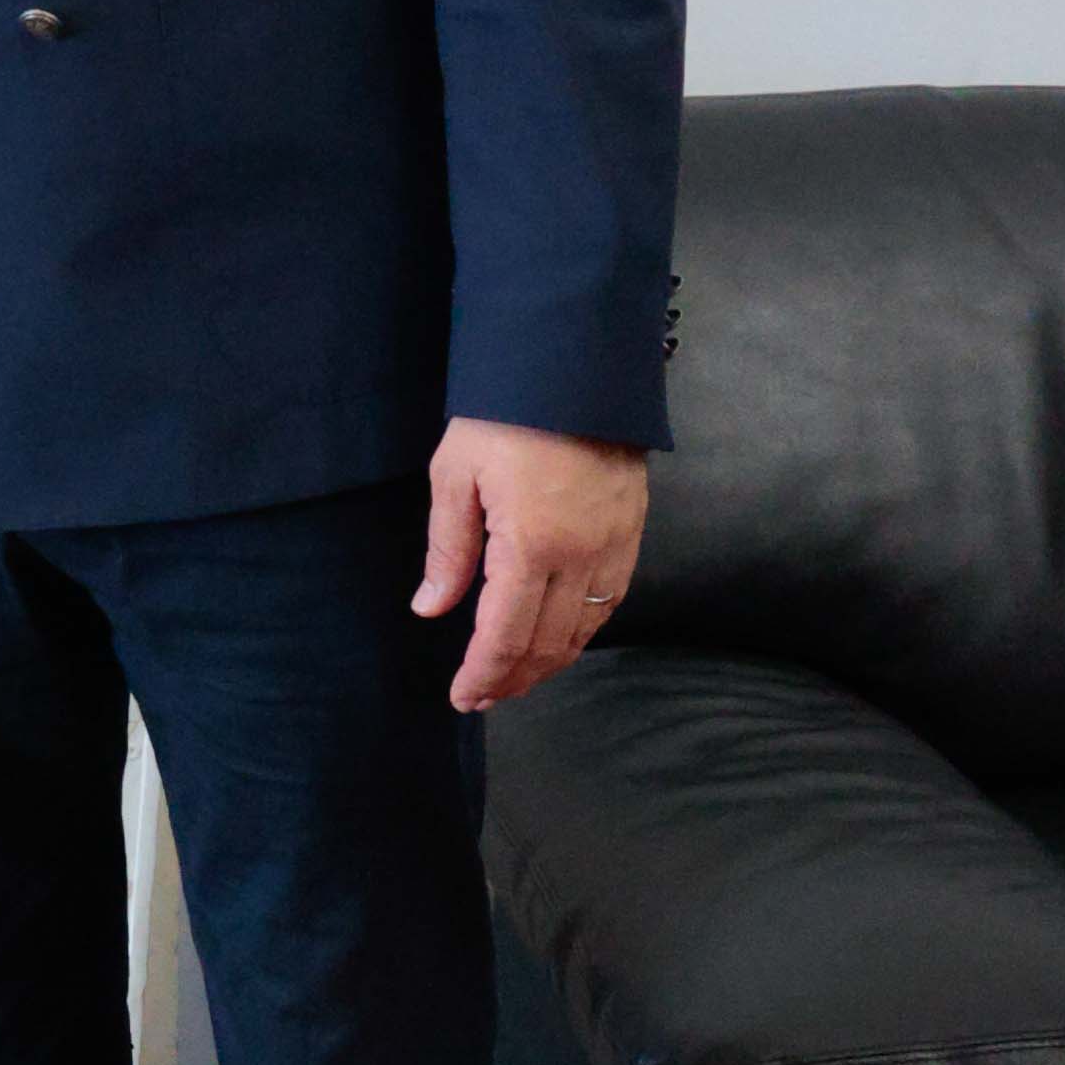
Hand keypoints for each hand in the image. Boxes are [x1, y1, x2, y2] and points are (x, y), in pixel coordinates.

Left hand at [415, 419, 648, 714]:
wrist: (575, 367)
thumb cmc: (505, 415)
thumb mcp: (455, 477)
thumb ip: (447, 550)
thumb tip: (431, 608)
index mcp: (531, 546)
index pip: (506, 636)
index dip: (483, 674)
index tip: (463, 697)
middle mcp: (580, 556)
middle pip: (548, 644)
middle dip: (513, 679)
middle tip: (483, 696)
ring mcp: (614, 546)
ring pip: (585, 630)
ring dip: (549, 662)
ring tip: (515, 677)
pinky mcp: (632, 531)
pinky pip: (612, 601)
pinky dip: (583, 631)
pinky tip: (558, 637)